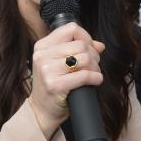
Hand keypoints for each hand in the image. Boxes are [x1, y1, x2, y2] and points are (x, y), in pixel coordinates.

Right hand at [29, 23, 104, 138]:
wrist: (41, 111)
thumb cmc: (53, 85)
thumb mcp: (59, 63)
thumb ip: (77, 50)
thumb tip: (99, 45)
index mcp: (42, 46)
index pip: (71, 29)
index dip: (86, 37)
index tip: (90, 48)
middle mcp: (42, 56)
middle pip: (80, 44)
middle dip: (93, 55)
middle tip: (93, 65)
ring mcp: (47, 70)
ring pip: (84, 58)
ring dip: (95, 67)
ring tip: (93, 74)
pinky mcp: (55, 85)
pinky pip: (84, 75)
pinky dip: (95, 78)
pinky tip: (95, 81)